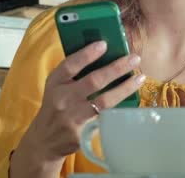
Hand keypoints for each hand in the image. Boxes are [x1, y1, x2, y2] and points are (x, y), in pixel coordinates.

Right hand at [10, 41, 144, 176]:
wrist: (45, 140)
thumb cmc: (56, 105)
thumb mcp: (56, 86)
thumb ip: (73, 72)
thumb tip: (103, 51)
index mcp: (55, 82)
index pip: (70, 65)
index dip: (86, 54)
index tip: (104, 44)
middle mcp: (62, 99)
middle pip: (93, 81)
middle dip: (117, 68)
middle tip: (134, 58)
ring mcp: (72, 117)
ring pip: (104, 101)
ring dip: (125, 88)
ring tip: (140, 77)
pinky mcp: (82, 133)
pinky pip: (106, 117)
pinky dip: (121, 107)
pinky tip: (133, 98)